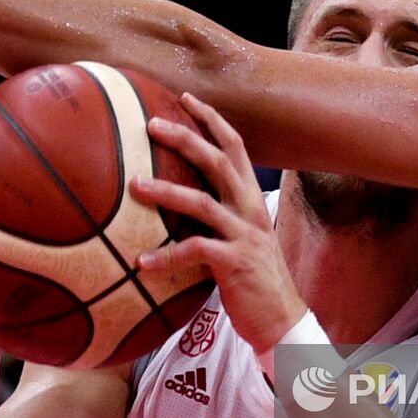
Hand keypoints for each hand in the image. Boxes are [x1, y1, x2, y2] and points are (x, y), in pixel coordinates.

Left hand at [130, 93, 306, 353]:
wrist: (283, 320)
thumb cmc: (253, 280)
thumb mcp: (239, 238)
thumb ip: (215, 218)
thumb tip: (176, 206)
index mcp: (250, 200)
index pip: (235, 147)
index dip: (211, 120)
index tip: (185, 97)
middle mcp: (250, 210)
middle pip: (219, 161)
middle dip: (186, 137)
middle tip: (152, 124)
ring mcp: (244, 235)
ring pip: (203, 202)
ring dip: (166, 191)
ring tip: (135, 185)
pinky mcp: (236, 263)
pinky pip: (197, 252)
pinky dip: (167, 256)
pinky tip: (141, 264)